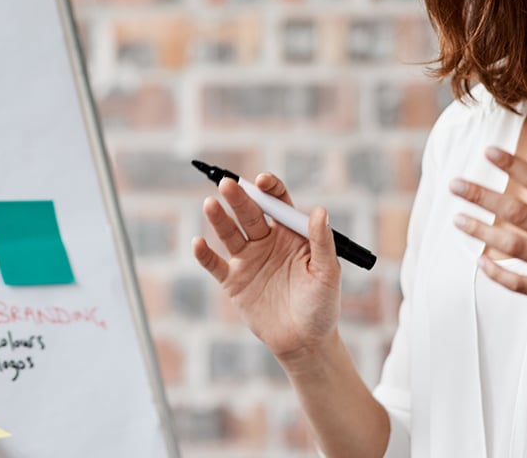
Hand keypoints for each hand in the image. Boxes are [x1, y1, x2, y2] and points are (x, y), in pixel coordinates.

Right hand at [192, 174, 341, 361]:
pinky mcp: (233, 282)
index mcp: (291, 234)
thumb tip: (320, 210)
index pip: (277, 202)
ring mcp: (248, 261)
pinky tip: (199, 243)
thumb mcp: (327, 272)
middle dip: (240, 198)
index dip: (269, 188)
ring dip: (219, 219)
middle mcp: (267, 242)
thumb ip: (322, 241)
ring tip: (211, 204)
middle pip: (250, 213)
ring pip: (230, 233)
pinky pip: (215, 264)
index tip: (262, 181)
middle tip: (228, 184)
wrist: (305, 343)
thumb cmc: (322, 306)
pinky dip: (204, 255)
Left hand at [451, 147, 526, 334]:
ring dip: (481, 231)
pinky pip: (521, 283)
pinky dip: (498, 273)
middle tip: (454, 185)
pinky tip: (479, 261)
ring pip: (513, 246)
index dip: (513, 165)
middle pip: (518, 212)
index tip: (488, 152)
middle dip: (482, 196)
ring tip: (457, 219)